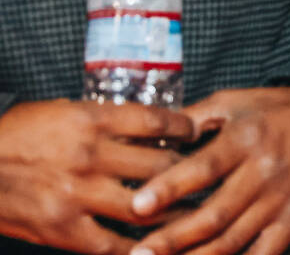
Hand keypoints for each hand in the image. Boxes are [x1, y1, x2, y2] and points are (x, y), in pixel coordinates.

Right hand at [0, 99, 190, 252]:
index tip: (199, 134)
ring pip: (147, 209)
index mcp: (91, 120)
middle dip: (190, 175)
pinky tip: (156, 247)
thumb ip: (104, 120)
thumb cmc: (15, 136)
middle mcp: (90, 156)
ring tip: (196, 216)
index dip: (187, 129)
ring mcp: (77, 196)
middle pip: (162, 167)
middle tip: (207, 180)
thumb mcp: (60, 111)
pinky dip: (138, 248)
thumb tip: (151, 127)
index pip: (158, 123)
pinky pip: (112, 246)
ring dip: (176, 214)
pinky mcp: (63, 230)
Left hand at [129, 86, 289, 254]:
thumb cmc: (275, 110)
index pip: (205, 168)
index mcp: (247, 138)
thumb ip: (192, 118)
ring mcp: (280, 200)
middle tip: (137, 253)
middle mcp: (264, 172)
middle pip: (215, 213)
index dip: (170, 187)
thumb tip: (149, 137)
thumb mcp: (233, 101)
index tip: (137, 205)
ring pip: (232, 240)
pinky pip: (263, 254)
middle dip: (172, 238)